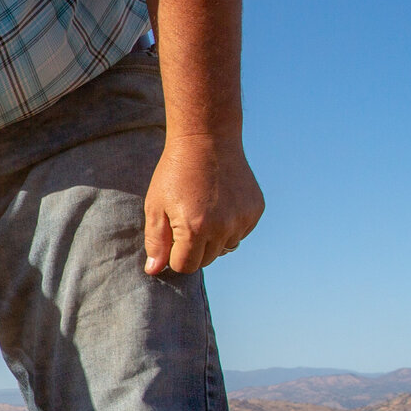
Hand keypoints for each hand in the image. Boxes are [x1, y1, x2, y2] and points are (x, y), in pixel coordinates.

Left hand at [143, 135, 263, 274]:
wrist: (207, 139)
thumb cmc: (175, 173)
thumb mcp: (155, 206)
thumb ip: (155, 242)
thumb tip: (154, 271)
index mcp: (196, 228)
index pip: (185, 266)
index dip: (174, 255)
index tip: (171, 236)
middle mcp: (224, 227)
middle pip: (205, 260)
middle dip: (192, 249)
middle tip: (185, 220)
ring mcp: (243, 218)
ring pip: (224, 248)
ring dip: (212, 238)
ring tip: (203, 210)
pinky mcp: (256, 210)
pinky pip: (240, 233)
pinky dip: (229, 226)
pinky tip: (220, 204)